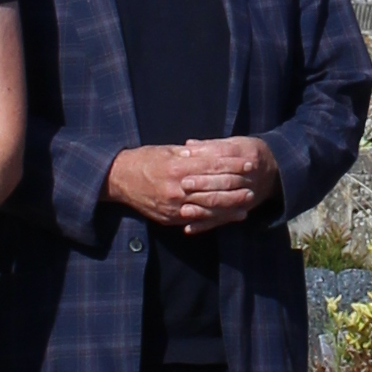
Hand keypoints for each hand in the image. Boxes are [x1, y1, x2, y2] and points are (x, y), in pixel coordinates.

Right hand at [109, 139, 279, 235]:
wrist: (118, 180)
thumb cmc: (143, 160)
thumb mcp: (166, 150)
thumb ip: (190, 153)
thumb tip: (212, 151)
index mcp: (177, 167)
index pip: (212, 166)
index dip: (232, 165)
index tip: (248, 163)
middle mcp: (176, 188)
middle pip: (213, 188)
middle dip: (236, 186)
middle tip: (254, 184)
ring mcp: (173, 206)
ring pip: (208, 208)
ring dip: (230, 205)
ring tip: (247, 202)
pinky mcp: (170, 218)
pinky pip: (197, 220)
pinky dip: (215, 219)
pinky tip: (229, 216)